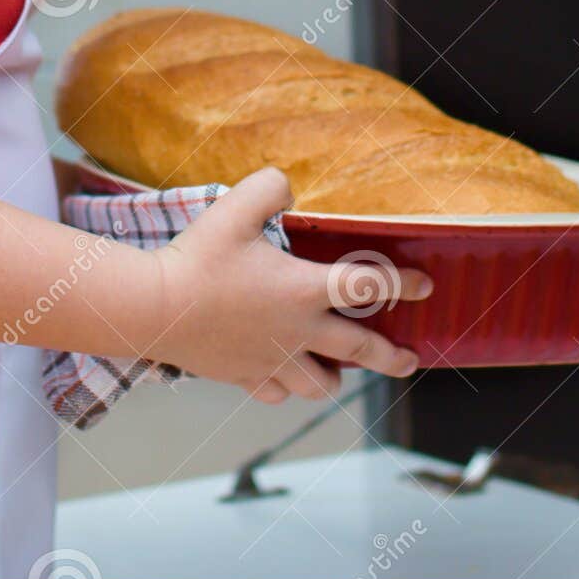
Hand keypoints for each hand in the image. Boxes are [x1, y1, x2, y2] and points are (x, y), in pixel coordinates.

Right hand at [145, 166, 432, 402]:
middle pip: (359, 350)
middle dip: (391, 357)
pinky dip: (285, 387)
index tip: (424, 286)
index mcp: (303, 289)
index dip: (401, 284)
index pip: (367, 286)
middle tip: (410, 361)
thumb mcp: (235, 205)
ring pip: (319, 384)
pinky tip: (282, 377)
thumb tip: (289, 186)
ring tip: (338, 372)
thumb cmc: (197, 257)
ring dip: (334, 378)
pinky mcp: (242, 376)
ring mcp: (271, 359)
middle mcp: (297, 330)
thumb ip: (271, 187)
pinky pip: (275, 392)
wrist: (154, 309)